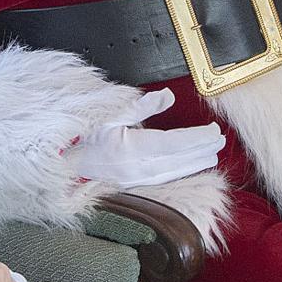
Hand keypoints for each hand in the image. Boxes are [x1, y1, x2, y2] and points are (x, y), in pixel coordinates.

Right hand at [69, 88, 225, 188]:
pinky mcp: (131, 185)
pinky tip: (190, 167)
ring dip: (195, 163)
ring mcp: (133, 180)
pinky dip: (180, 172)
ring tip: (212, 154)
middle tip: (220, 141)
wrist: (61, 163)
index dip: (196, 139)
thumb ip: (140, 106)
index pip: (173, 144)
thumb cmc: (83, 137)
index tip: (214, 132)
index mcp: (130, 149)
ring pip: (173, 172)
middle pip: (177, 160)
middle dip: (201, 151)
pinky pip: (162, 179)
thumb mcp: (109, 114)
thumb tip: (167, 96)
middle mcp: (134, 168)